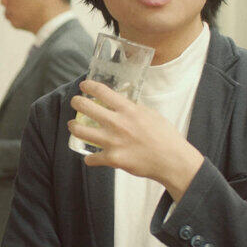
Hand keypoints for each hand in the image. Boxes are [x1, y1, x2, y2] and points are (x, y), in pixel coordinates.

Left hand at [68, 80, 202, 200]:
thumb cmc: (165, 136)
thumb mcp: (150, 114)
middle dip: (76, 102)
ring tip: (74, 126)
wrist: (172, 160)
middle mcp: (118, 123)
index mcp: (128, 110)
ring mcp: (113, 141)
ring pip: (80, 131)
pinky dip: (90, 158)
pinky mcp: (112, 159)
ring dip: (74, 127)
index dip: (88, 86)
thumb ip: (133, 109)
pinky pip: (91, 158)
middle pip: (85, 107)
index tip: (83, 86)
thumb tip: (121, 105)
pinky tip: (92, 157)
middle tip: (75, 103)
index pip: (102, 91)